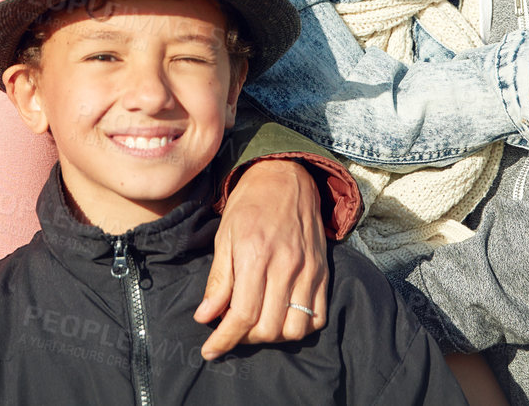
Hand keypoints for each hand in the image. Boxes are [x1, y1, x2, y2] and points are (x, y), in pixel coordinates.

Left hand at [197, 158, 328, 358]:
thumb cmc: (250, 204)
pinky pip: (317, 316)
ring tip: (257, 324)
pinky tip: (282, 317)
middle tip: (232, 329)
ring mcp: (308, 270)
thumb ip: (218, 280)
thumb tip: (205, 317)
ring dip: (273, 337)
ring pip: (295, 329)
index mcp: (255, 255)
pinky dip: (300, 327)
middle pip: (268, 328)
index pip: (241, 315)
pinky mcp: (323, 272)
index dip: (224, 339)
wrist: (286, 177)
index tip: (211, 351)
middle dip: (245, 338)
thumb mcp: (224, 236)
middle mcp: (285, 265)